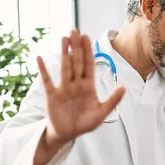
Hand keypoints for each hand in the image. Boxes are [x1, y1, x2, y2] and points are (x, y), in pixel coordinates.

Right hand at [36, 30, 125, 147]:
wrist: (68, 135)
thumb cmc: (84, 123)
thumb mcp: (102, 113)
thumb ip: (112, 100)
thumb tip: (124, 87)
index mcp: (88, 86)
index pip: (88, 65)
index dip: (87, 51)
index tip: (86, 37)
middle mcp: (76, 84)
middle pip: (76, 62)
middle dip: (76, 47)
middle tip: (74, 30)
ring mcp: (63, 88)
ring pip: (64, 67)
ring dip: (64, 53)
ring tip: (63, 38)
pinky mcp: (52, 96)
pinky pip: (47, 81)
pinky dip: (44, 70)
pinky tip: (40, 58)